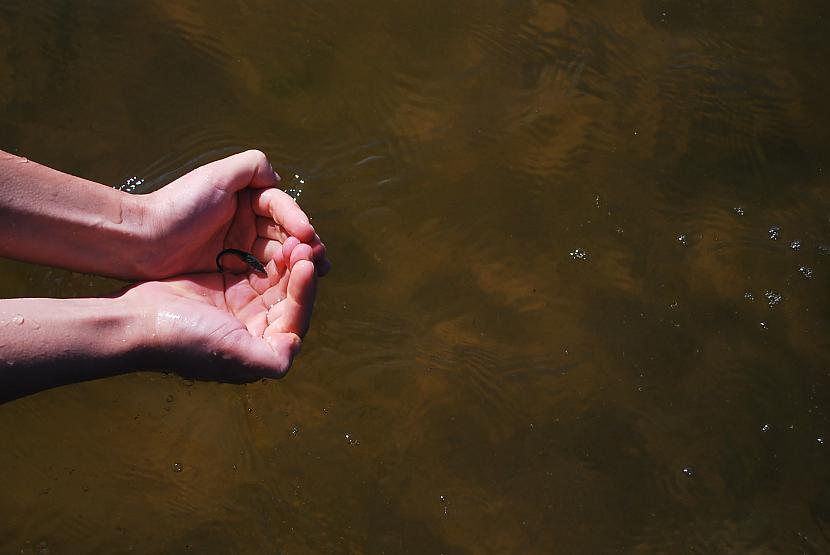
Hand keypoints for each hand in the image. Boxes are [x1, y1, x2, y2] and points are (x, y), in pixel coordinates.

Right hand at [122, 240, 316, 380]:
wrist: (138, 321)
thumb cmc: (186, 341)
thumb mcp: (234, 354)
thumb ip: (271, 359)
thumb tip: (295, 346)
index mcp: (263, 346)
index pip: (296, 317)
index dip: (305, 291)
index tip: (307, 264)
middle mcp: (258, 327)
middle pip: (290, 295)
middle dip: (300, 270)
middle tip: (305, 244)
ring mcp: (242, 305)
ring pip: (278, 278)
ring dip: (288, 260)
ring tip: (293, 238)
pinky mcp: (228, 285)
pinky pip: (257, 266)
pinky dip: (268, 254)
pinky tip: (274, 239)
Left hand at [138, 150, 329, 279]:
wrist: (142, 242)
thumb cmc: (179, 206)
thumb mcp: (217, 176)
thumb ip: (251, 166)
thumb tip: (278, 178)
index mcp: (245, 197)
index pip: (279, 207)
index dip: (296, 219)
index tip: (305, 234)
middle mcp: (245, 221)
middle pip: (285, 232)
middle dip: (305, 245)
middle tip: (320, 261)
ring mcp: (240, 247)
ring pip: (279, 254)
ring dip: (298, 263)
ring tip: (314, 274)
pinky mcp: (232, 270)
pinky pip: (263, 274)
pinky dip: (281, 279)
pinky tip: (292, 288)